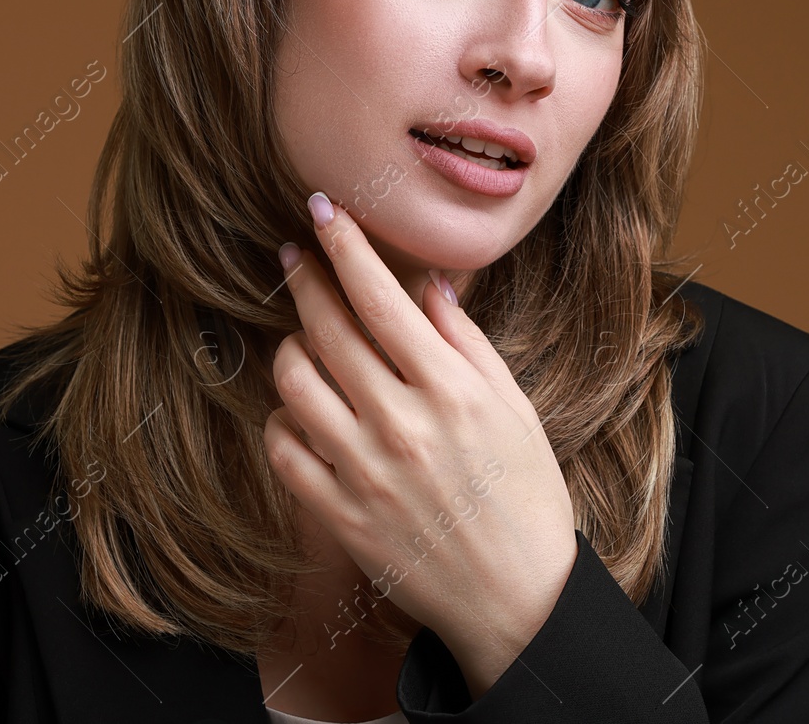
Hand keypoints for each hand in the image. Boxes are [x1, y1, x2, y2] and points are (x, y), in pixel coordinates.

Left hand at [262, 192, 579, 696]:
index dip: (346, 248)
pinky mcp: (340, 515)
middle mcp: (402, 425)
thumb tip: (426, 285)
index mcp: (452, 391)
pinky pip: (284, 450)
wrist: (517, 598)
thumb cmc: (525, 496)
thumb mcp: (514, 408)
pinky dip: (284, 419)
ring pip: (294, 384)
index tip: (323, 211)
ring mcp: (365, 472)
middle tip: (295, 257)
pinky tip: (303, 411)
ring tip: (305, 341)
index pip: (382, 300)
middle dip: (304, 279)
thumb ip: (466, 343)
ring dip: (291, 349)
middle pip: (328, 330)